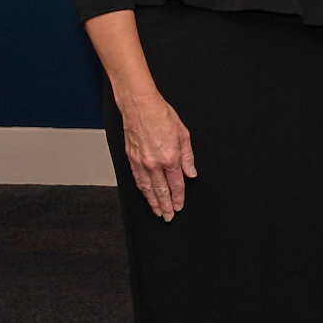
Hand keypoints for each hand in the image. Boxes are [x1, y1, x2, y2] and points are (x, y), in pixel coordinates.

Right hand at [118, 88, 195, 219]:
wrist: (140, 106)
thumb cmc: (162, 116)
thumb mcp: (184, 134)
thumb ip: (188, 156)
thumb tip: (191, 173)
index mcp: (170, 157)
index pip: (176, 183)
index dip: (179, 197)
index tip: (179, 206)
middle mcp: (154, 162)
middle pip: (161, 190)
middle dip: (165, 205)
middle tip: (168, 217)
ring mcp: (141, 161)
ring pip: (147, 188)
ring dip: (153, 202)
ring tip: (157, 211)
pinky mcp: (131, 158)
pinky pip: (137, 179)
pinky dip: (142, 190)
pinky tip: (145, 195)